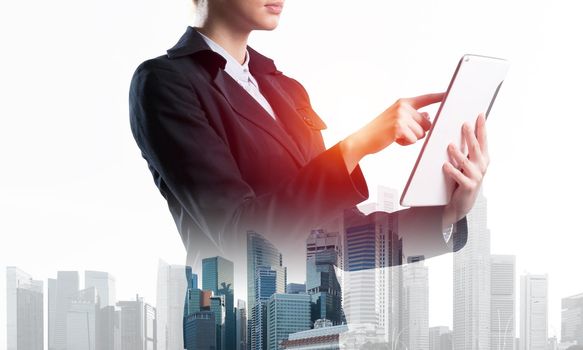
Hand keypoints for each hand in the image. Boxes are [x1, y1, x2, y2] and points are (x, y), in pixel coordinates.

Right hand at [340, 92, 443, 171]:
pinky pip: (414, 140)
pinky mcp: (399, 127)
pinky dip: (406, 143)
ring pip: (422, 133)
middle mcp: (403, 106)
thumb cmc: (381, 131)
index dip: (439, 97)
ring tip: (396, 136)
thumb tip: (429, 117)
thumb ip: (413, 117)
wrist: (363, 139)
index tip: (451, 93)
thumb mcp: (397, 119)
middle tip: (401, 132)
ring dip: (412, 138)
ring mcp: (401, 116)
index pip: (426, 98)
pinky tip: (394, 140)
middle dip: (419, 131)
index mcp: (404, 102)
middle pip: (427, 122)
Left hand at [442, 113, 489, 228]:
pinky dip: (452, 170)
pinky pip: (459, 177)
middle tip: (464, 124)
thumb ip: (467, 149)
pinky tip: (445, 165)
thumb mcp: (468, 163)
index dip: (482, 127)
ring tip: (450, 145)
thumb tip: (462, 129)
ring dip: (458, 153)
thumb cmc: (463, 178)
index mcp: (483, 158)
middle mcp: (482, 166)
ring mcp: (476, 177)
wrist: (461, 202)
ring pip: (466, 162)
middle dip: (470, 135)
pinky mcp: (468, 187)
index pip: (483, 140)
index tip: (480, 114)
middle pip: (476, 148)